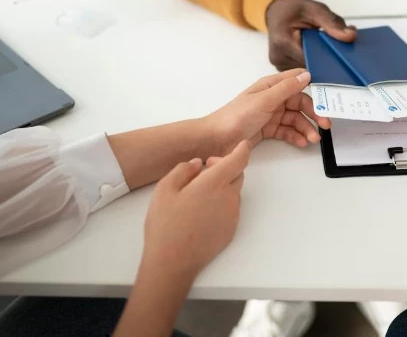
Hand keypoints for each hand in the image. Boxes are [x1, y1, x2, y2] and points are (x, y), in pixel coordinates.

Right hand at [141, 140, 251, 279]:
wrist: (172, 262)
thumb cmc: (166, 224)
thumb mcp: (164, 189)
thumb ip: (183, 170)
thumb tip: (197, 164)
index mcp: (214, 183)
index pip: (239, 160)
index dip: (242, 149)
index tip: (242, 144)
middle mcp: (229, 198)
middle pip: (237, 174)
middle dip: (225, 167)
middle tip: (203, 171)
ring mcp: (232, 215)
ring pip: (233, 192)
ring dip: (222, 186)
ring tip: (197, 195)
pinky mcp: (231, 230)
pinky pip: (231, 209)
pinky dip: (222, 203)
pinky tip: (201, 213)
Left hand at [208, 68, 331, 153]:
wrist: (216, 140)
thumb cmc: (238, 116)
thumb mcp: (265, 100)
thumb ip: (287, 88)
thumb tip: (307, 75)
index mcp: (270, 86)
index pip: (297, 82)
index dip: (313, 88)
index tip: (329, 98)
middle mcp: (272, 98)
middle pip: (300, 103)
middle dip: (313, 113)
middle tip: (326, 125)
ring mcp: (270, 115)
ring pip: (295, 119)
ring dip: (306, 128)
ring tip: (313, 139)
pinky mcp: (268, 130)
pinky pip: (287, 131)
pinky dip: (296, 136)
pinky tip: (302, 142)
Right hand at [265, 0, 355, 69]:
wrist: (276, 10)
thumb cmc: (292, 8)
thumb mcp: (314, 8)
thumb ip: (332, 22)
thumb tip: (350, 36)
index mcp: (283, 41)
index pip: (312, 60)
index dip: (328, 59)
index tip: (342, 57)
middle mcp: (278, 57)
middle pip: (309, 68)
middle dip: (325, 61)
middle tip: (338, 53)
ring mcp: (279, 64)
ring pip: (306, 72)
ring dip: (318, 63)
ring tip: (325, 51)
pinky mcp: (282, 68)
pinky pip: (301, 70)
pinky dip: (311, 63)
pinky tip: (317, 54)